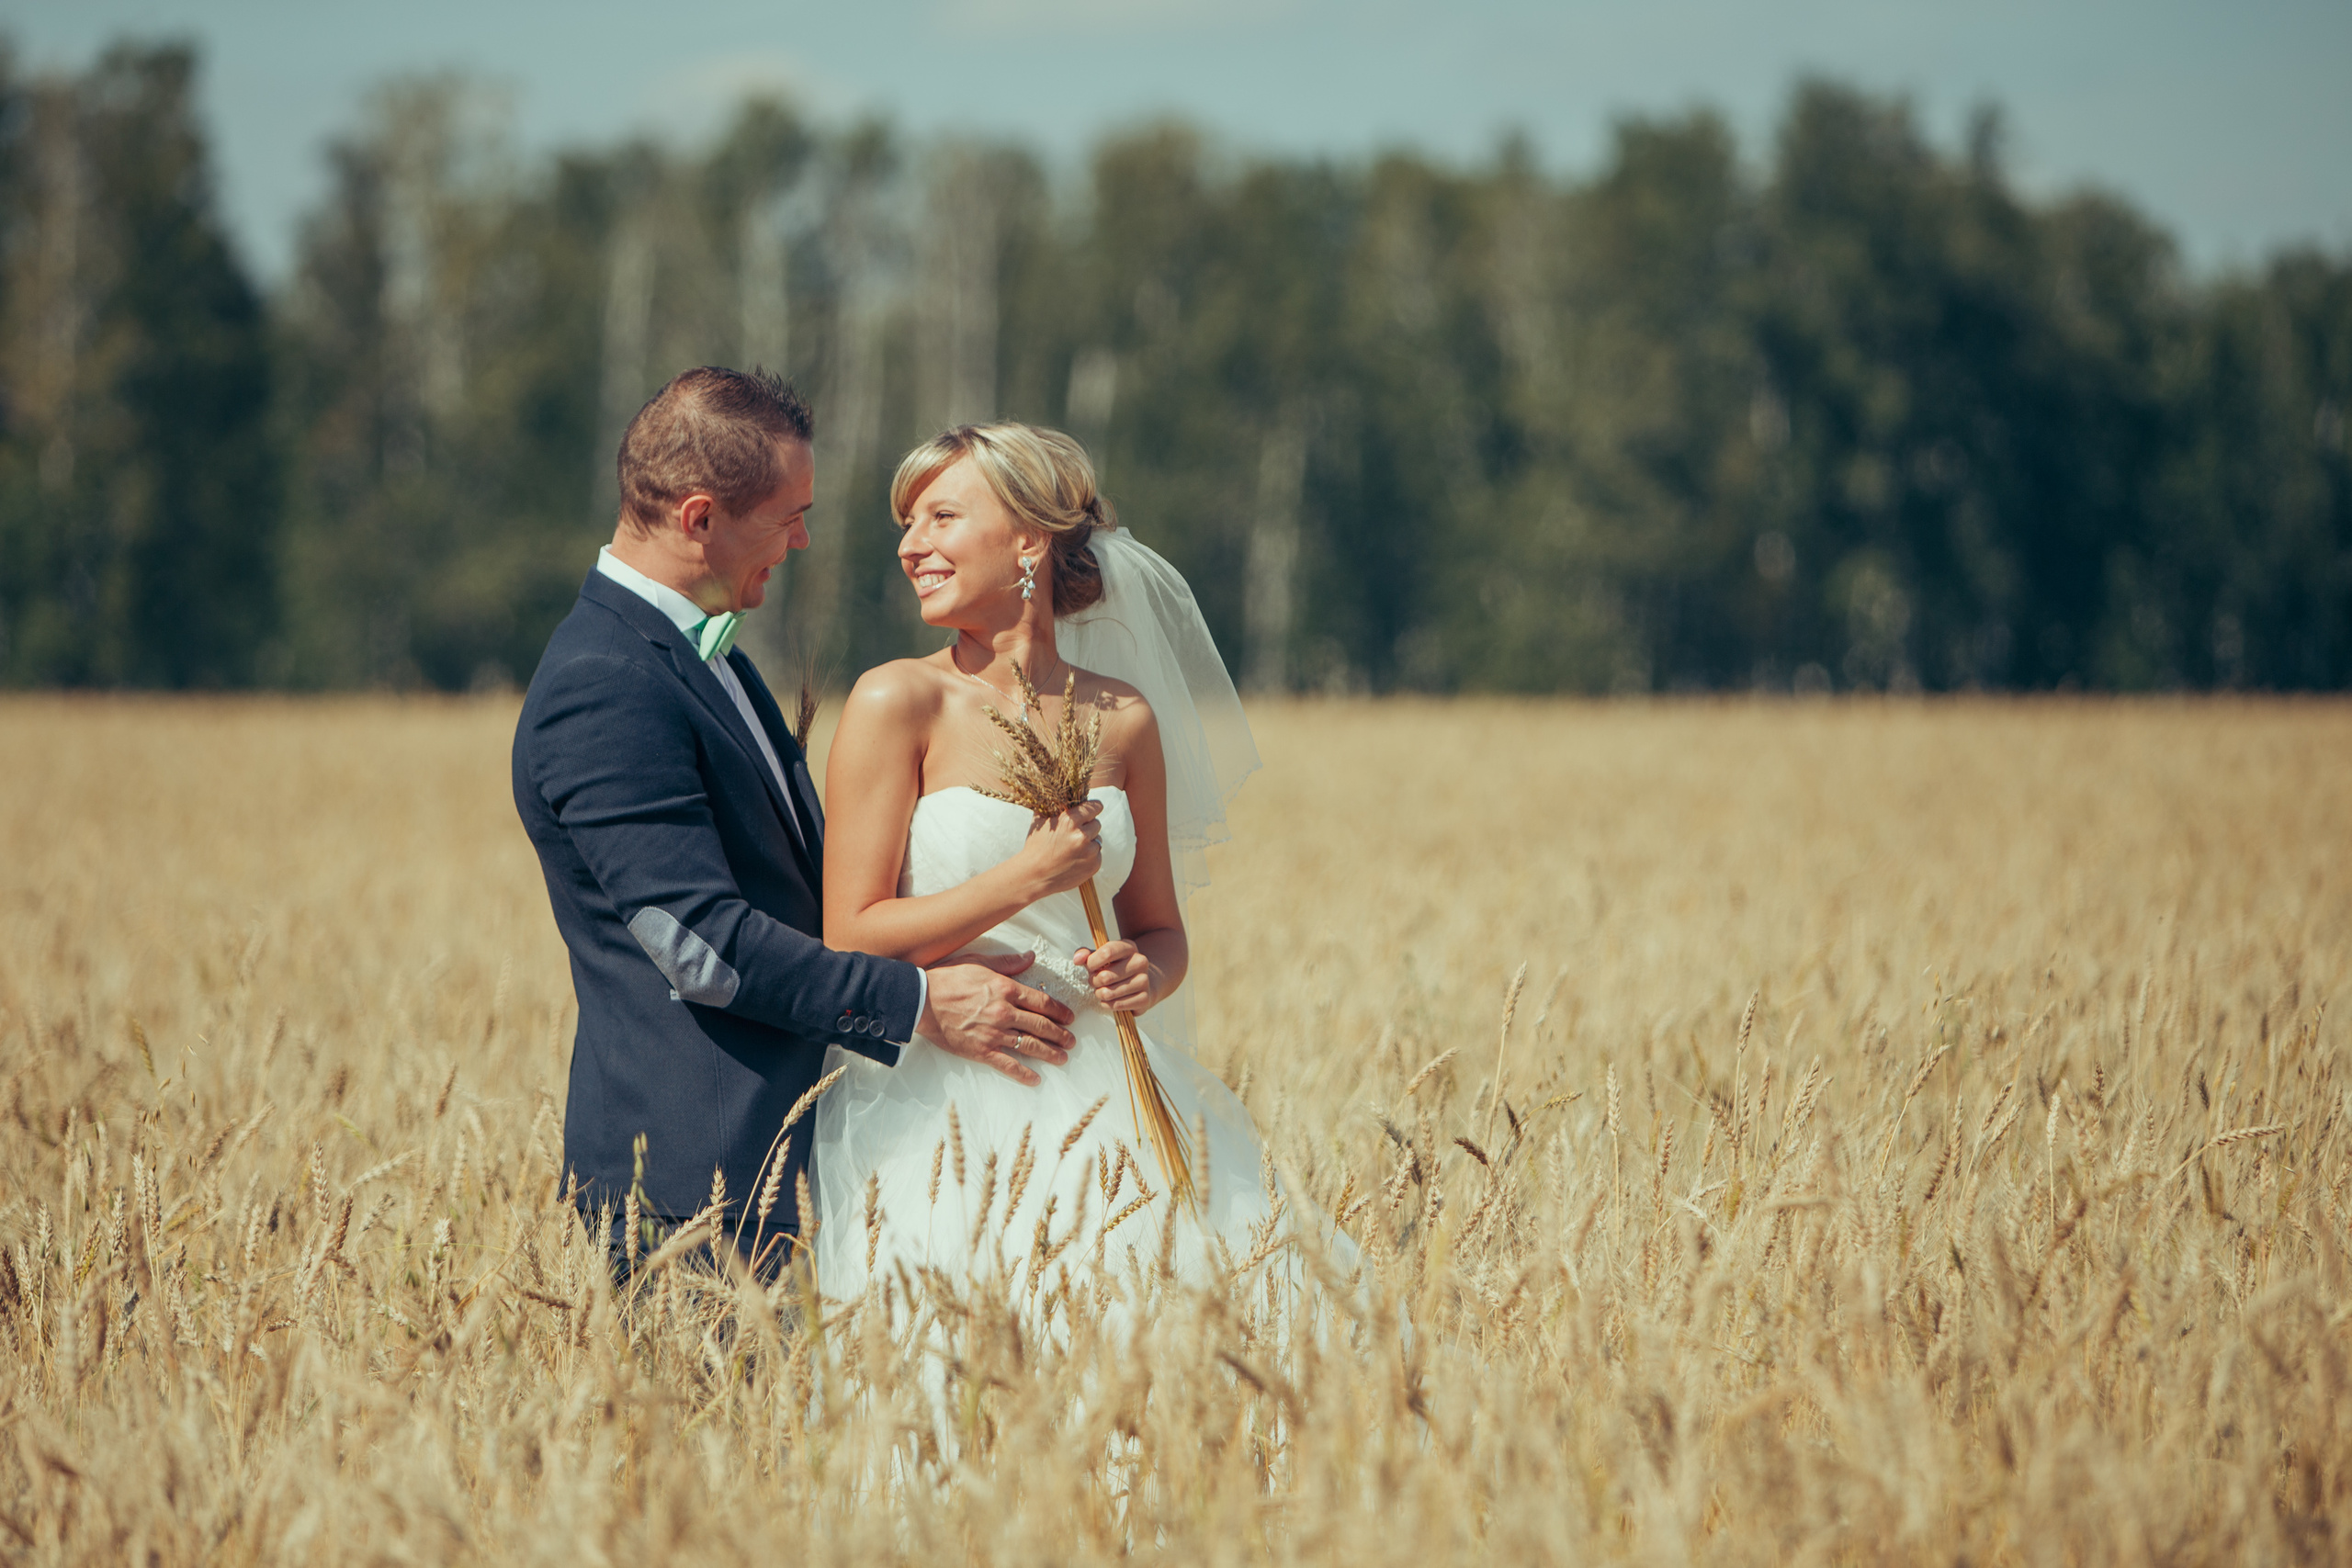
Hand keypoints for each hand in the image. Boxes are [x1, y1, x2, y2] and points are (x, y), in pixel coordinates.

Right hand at [917, 952, 1078, 1085]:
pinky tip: (1035, 1079)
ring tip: (1062, 1058)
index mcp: (1006, 989)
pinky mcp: (981, 1050)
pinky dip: (1024, 1073)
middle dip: (1061, 1035)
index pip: (1042, 1002)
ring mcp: (994, 1033)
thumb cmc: (948, 978)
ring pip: (1030, 1046)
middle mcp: (1004, 1012)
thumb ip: (1008, 963)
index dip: (1060, 1011)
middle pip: (1041, 1026)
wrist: (921, 1000)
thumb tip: (1030, 956)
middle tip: (1071, 1041)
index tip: (1069, 1017)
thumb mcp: (979, 962)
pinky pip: (1008, 1065)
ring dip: (1050, 1053)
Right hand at [1012, 799, 1104, 900]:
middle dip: (1087, 827)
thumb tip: (1061, 793)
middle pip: (1097, 824)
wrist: (1033, 876)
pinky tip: (1074, 860)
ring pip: (1098, 840)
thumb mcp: (1040, 821)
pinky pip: (1097, 855)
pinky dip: (1089, 857)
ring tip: (1072, 849)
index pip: (1094, 807)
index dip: (1093, 807)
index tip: (1094, 808)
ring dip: (1089, 842)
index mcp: (1069, 821)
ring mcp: (1089, 852)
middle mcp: (1082, 836)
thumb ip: (1054, 807)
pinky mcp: (1093, 866)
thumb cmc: (1034, 847)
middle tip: (1074, 834)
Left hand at [1075, 939, 1154, 1014]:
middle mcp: (1140, 962)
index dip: (1092, 962)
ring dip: (1100, 994)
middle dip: (1094, 981)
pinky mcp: (1145, 999)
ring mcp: (1144, 980)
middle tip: (1095, 982)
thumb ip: (1086, 955)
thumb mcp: (1101, 957)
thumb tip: (1077, 959)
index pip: (1107, 952)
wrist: (1142, 983)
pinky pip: (1116, 1005)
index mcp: (1129, 947)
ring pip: (1109, 993)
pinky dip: (1108, 1004)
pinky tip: (1111, 999)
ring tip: (1103, 990)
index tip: (1090, 967)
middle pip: (1105, 976)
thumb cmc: (1115, 968)